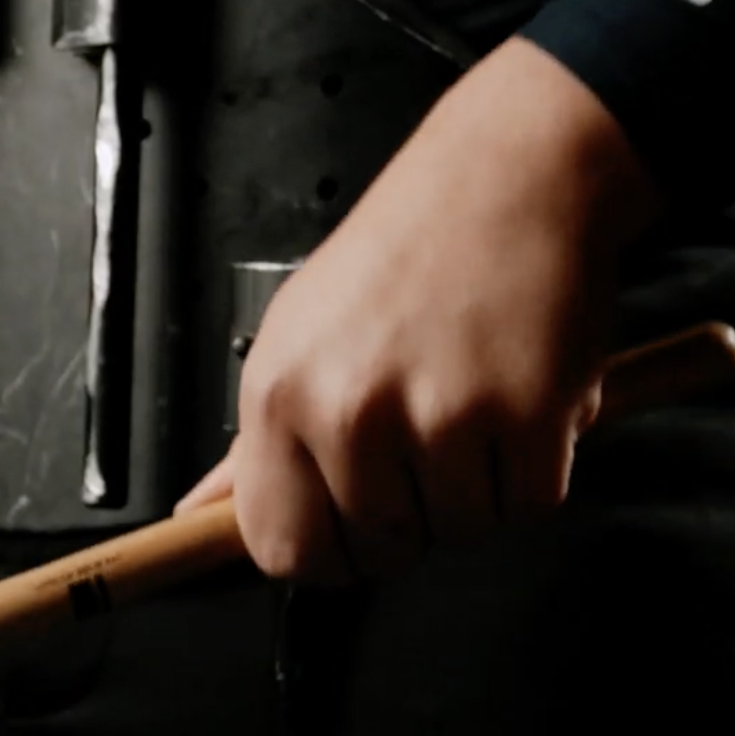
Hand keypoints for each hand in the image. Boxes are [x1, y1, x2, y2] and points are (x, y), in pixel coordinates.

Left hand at [177, 38, 656, 582]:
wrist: (508, 176)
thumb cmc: (401, 255)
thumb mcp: (296, 336)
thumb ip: (253, 444)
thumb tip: (198, 517)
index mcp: (279, 398)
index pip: (281, 548)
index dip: (325, 559)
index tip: (349, 538)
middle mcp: (347, 414)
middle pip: (378, 551)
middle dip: (410, 521)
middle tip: (425, 449)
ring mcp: (439, 418)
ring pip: (460, 530)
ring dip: (476, 489)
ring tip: (471, 405)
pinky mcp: (528, 416)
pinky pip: (529, 503)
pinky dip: (536, 470)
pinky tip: (519, 403)